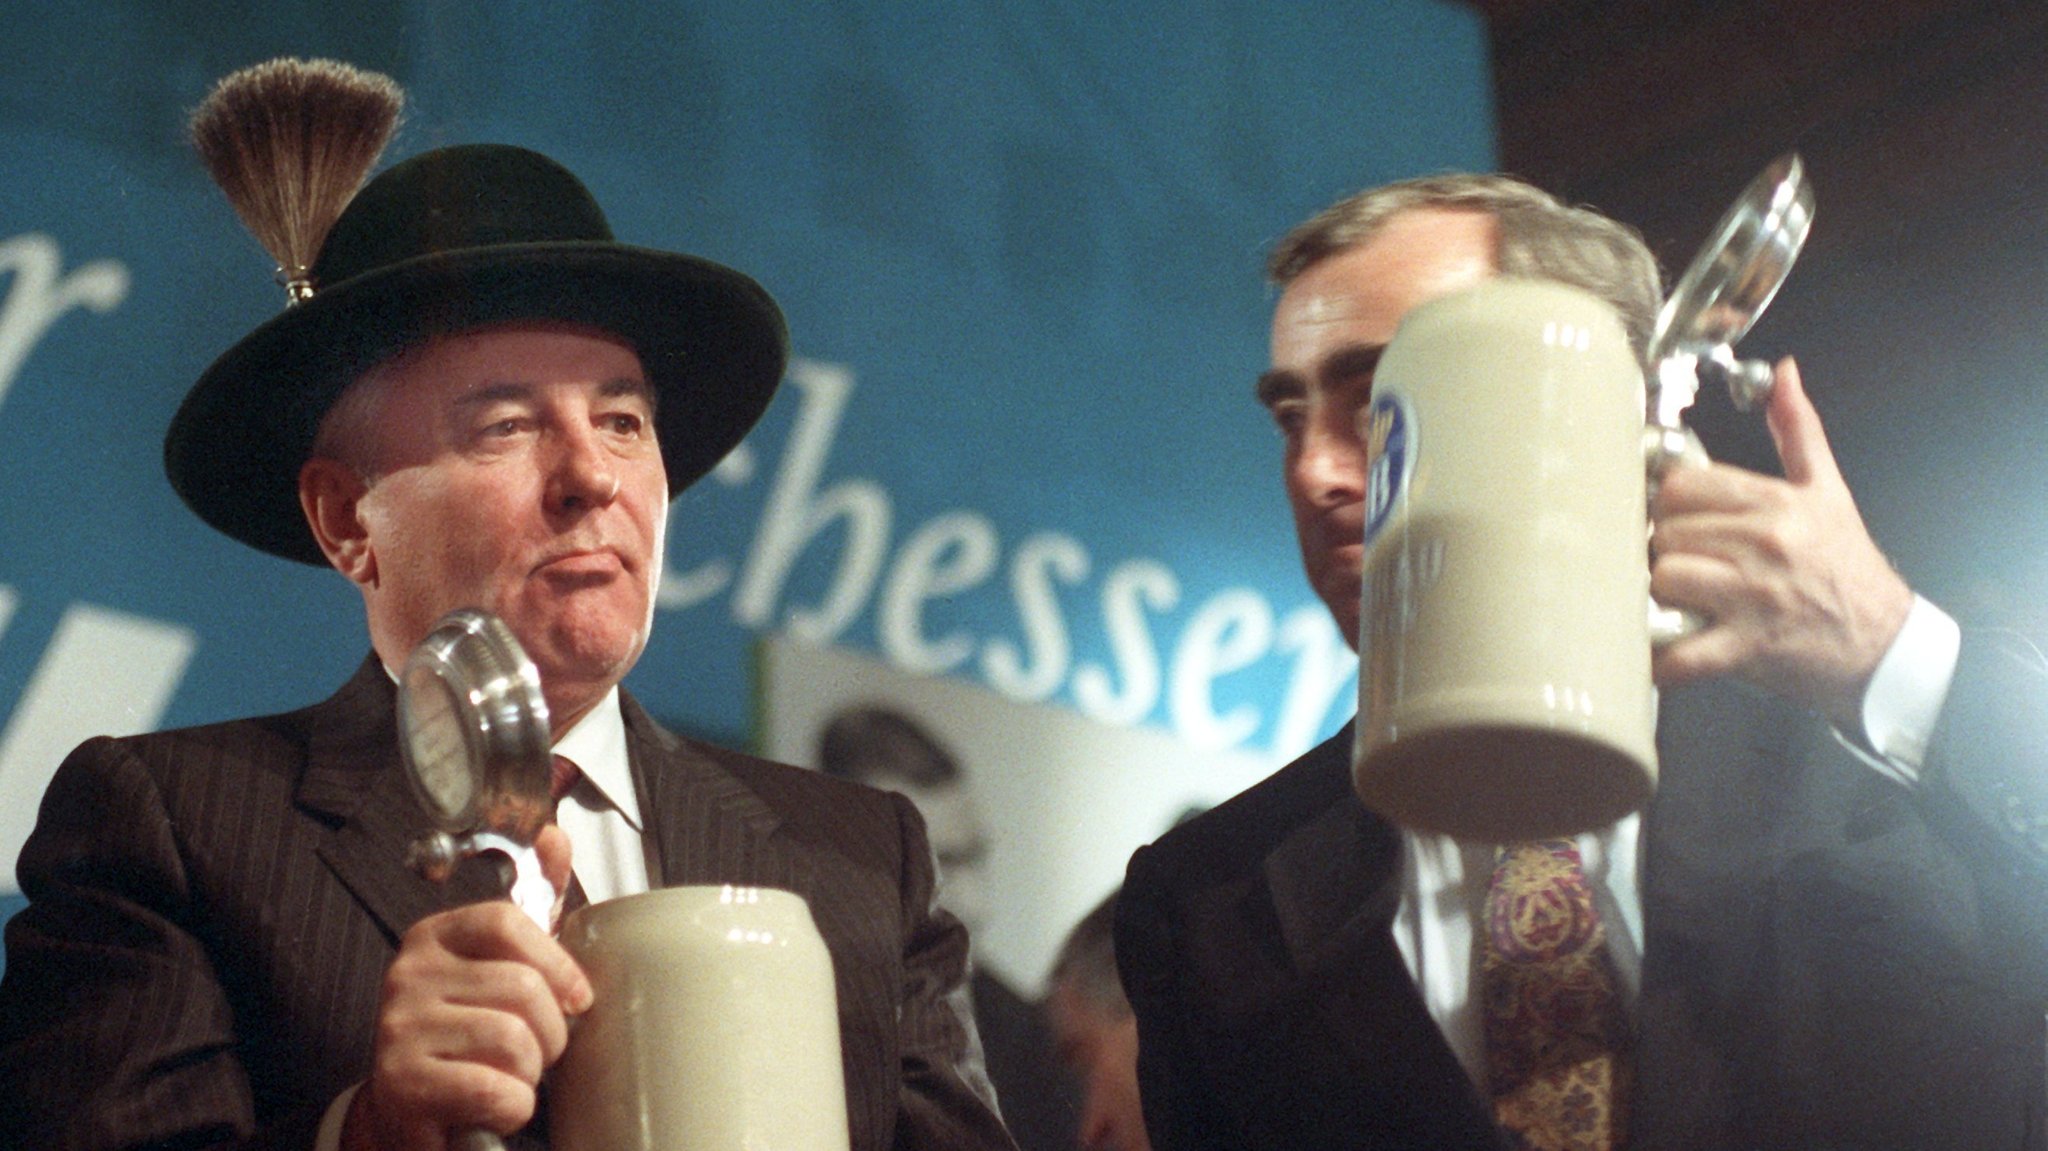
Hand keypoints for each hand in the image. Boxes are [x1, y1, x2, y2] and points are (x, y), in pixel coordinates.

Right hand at [344, 825, 588, 1150]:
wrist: (408, 1108)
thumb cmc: (466, 1034)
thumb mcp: (499, 962)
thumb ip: (532, 900)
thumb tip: (556, 839)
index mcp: (437, 937)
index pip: (509, 921)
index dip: (558, 963)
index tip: (576, 997)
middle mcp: (410, 974)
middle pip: (522, 988)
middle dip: (551, 1033)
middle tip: (538, 1051)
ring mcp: (400, 1027)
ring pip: (513, 1041)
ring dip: (531, 1072)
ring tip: (512, 1076)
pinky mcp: (402, 1083)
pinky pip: (494, 1090)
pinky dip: (512, 1106)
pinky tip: (495, 1105)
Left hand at [1650, 356, 1913, 729]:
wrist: (1883, 641)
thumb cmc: (1845, 567)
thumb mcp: (1827, 490)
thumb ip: (1798, 429)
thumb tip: (1785, 372)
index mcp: (1776, 504)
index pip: (1681, 486)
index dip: (1667, 506)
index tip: (1674, 522)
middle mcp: (1764, 545)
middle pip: (1664, 533)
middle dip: (1662, 551)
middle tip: (1677, 564)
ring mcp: (1755, 597)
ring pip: (1664, 579)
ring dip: (1658, 596)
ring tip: (1675, 601)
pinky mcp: (1747, 647)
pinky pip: (1682, 652)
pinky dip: (1662, 660)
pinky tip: (1662, 654)